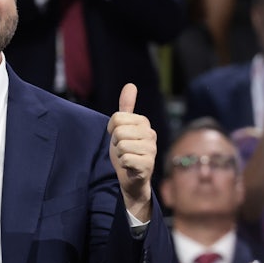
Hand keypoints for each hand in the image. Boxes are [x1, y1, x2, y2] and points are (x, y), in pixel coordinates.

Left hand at [107, 84, 155, 219]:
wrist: (131, 178)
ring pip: (121, 145)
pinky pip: (125, 159)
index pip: (117, 118)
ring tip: (127, 157)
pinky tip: (130, 166)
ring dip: (119, 154)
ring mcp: (151, 150)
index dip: (112, 129)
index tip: (118, 136)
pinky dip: (123, 164)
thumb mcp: (123, 127)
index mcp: (144, 123)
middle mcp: (151, 134)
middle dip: (116, 142)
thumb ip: (126, 107)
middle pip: (119, 131)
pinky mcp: (148, 165)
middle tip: (123, 149)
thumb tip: (130, 84)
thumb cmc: (126, 150)